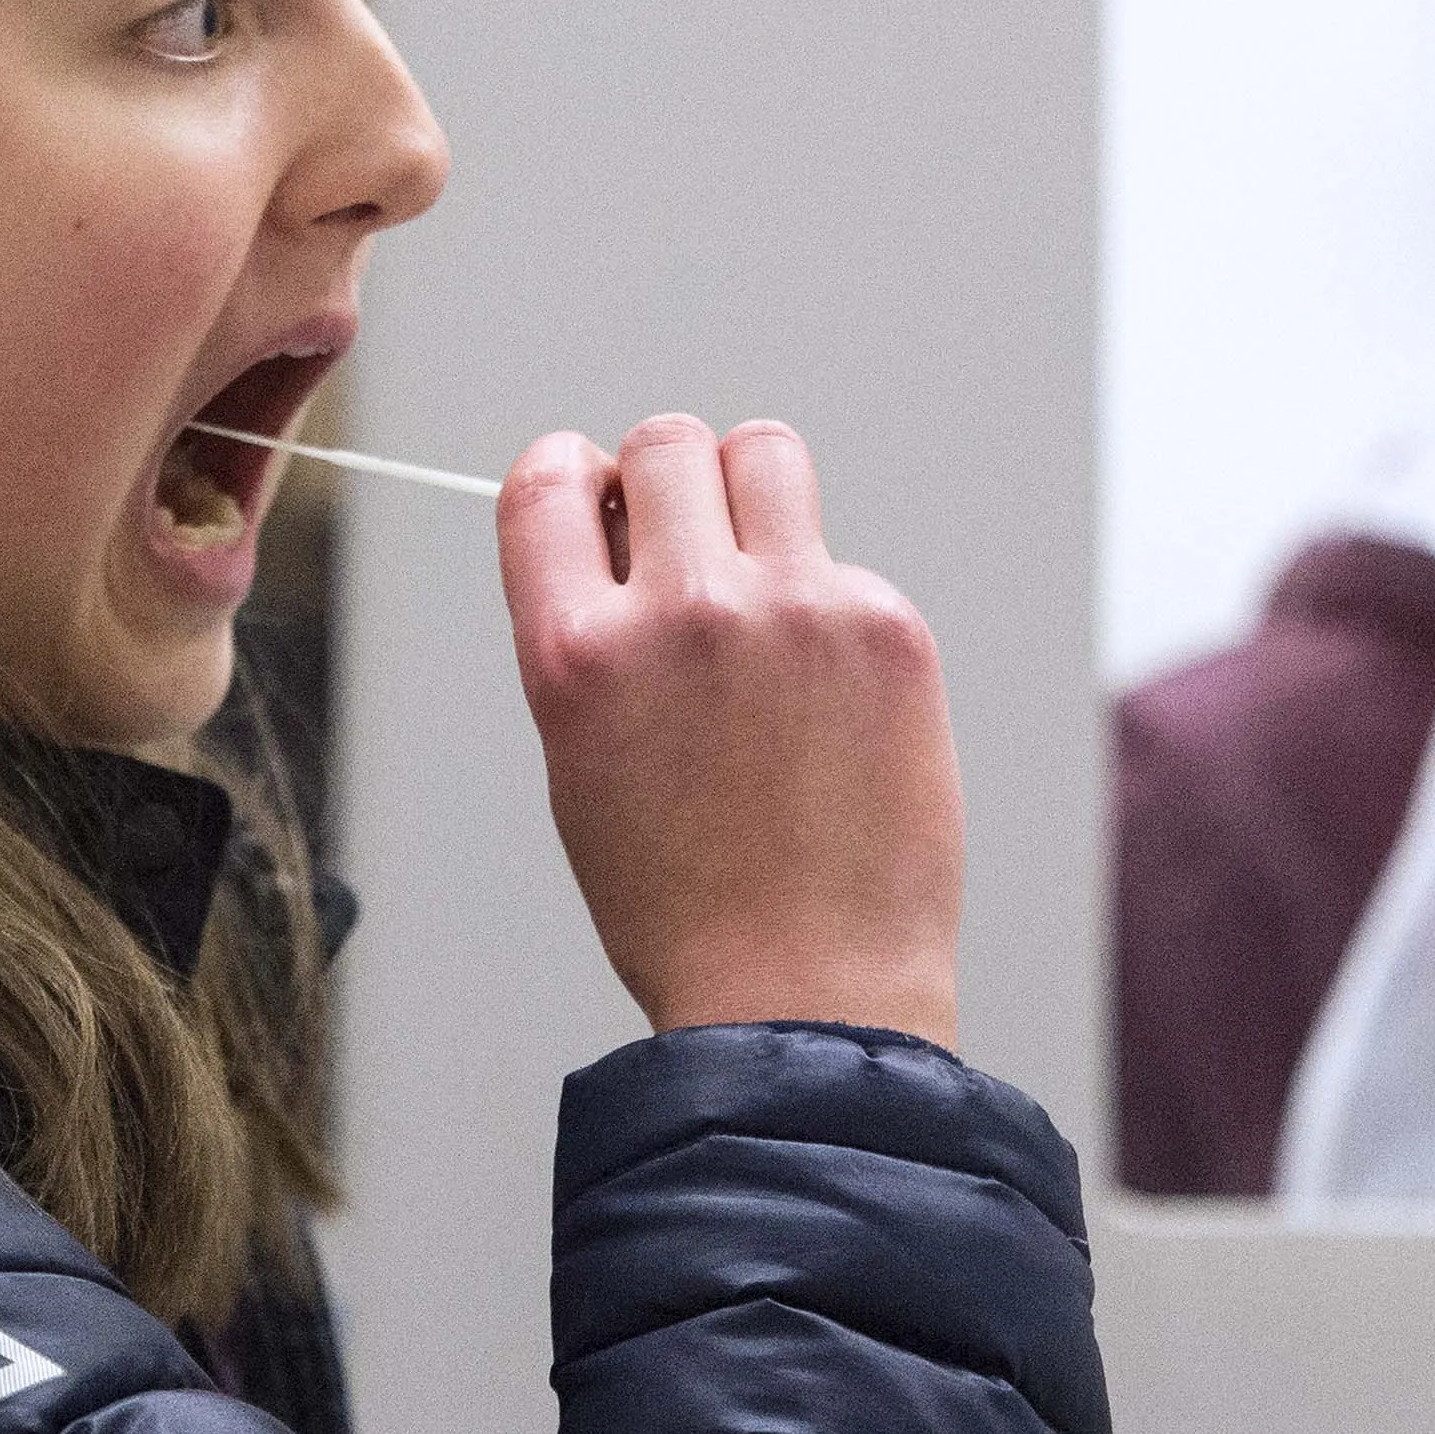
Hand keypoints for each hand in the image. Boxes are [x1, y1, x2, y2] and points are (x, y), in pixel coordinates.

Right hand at [495, 414, 962, 1045]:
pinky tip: (829, 700)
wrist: (804, 992)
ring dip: (751, 495)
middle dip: (666, 480)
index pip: (547, 481)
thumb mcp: (581, 760)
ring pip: (765, 454)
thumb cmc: (681, 897)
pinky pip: (841, 562)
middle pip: (666, 441)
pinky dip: (829, 607)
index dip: (569, 473)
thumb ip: (596, 634)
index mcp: (576, 650)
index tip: (594, 493)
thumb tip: (628, 527)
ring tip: (759, 580)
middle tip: (686, 547)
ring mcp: (795, 609)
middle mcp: (682, 609)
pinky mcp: (887, 626)